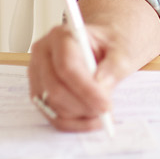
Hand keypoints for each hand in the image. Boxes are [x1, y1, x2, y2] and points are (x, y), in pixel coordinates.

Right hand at [26, 0, 159, 131]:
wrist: (102, 44)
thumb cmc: (110, 43)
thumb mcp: (121, 49)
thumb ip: (114, 66)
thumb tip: (101, 86)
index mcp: (61, 36)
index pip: (67, 67)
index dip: (86, 90)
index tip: (106, 106)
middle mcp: (43, 55)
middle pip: (56, 89)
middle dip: (83, 106)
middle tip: (107, 112)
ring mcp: (38, 75)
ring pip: (52, 106)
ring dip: (79, 115)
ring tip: (101, 111)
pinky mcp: (39, 92)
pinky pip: (52, 116)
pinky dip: (73, 123)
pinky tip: (91, 119)